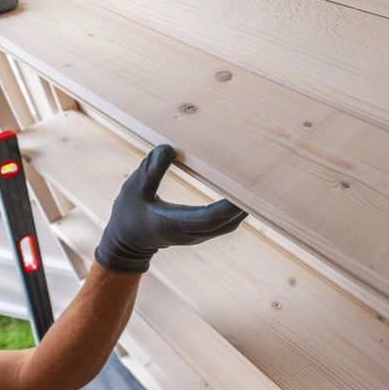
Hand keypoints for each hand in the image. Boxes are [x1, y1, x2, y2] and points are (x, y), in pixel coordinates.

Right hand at [95, 145, 247, 273]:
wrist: (127, 241)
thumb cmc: (129, 213)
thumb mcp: (133, 188)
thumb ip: (150, 169)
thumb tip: (169, 148)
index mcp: (174, 224)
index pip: (209, 217)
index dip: (230, 205)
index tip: (245, 188)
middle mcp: (190, 233)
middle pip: (226, 222)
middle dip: (244, 203)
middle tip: (261, 180)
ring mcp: (197, 235)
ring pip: (228, 224)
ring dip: (243, 208)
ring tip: (257, 185)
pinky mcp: (200, 232)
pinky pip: (224, 223)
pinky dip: (235, 210)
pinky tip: (243, 194)